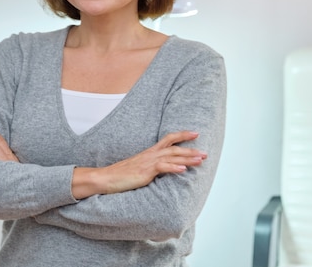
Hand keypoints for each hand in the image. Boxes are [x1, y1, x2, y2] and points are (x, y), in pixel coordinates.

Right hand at [72, 130, 206, 198]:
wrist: (106, 178)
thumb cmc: (121, 175)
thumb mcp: (139, 168)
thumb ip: (151, 167)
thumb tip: (163, 169)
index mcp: (150, 152)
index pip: (169, 139)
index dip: (182, 135)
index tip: (196, 133)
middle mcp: (151, 155)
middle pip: (175, 148)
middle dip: (191, 150)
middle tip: (205, 153)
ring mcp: (148, 162)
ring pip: (172, 157)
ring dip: (188, 158)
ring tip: (201, 160)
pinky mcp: (145, 171)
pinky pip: (162, 168)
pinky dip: (173, 168)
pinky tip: (183, 170)